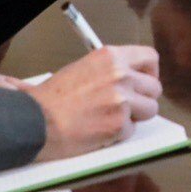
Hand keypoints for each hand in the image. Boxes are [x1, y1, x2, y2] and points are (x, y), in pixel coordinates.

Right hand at [29, 45, 162, 160]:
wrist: (36, 121)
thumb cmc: (52, 99)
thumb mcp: (82, 69)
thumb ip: (109, 71)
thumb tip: (130, 76)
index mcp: (111, 57)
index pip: (150, 58)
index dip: (150, 73)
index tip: (144, 82)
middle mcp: (120, 75)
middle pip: (154, 87)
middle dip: (143, 99)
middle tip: (125, 106)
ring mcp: (122, 100)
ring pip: (150, 110)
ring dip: (134, 117)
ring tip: (110, 118)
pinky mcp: (119, 124)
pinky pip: (132, 130)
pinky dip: (118, 134)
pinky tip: (99, 130)